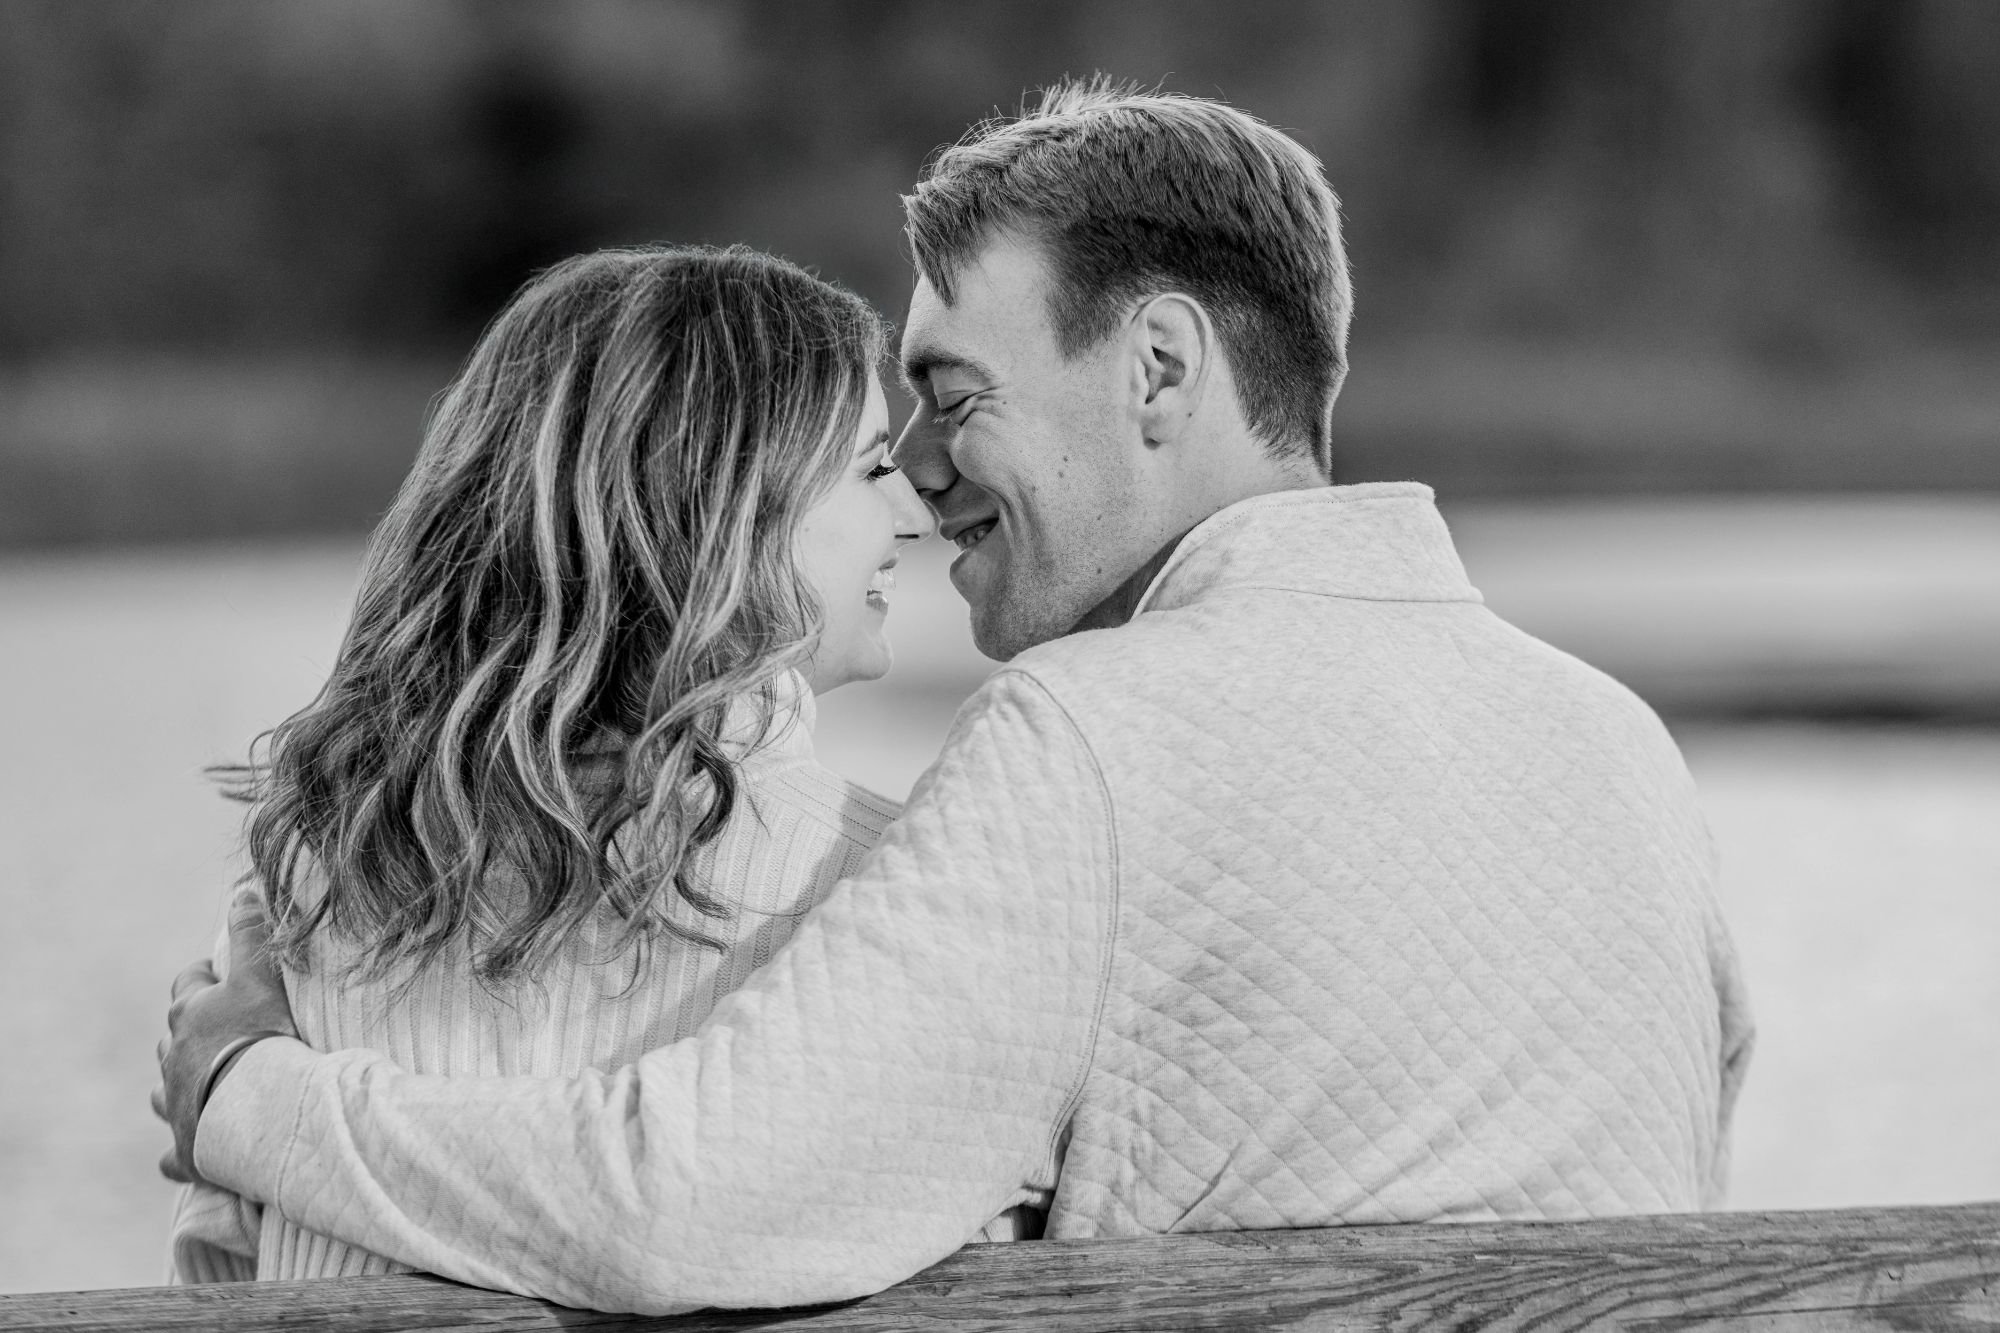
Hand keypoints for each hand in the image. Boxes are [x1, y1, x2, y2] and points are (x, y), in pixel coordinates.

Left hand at [151, 888, 299, 1184]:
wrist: (260, 1108)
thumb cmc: (262, 1036)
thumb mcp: (260, 974)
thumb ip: (252, 932)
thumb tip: (242, 888)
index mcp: (190, 1016)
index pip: (187, 987)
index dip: (203, 978)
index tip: (218, 975)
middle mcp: (174, 1058)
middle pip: (171, 1038)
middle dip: (189, 1033)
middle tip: (219, 1032)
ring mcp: (176, 1105)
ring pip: (164, 1092)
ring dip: (178, 1087)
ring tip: (202, 1088)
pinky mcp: (187, 1148)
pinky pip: (173, 1153)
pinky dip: (178, 1149)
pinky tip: (187, 1151)